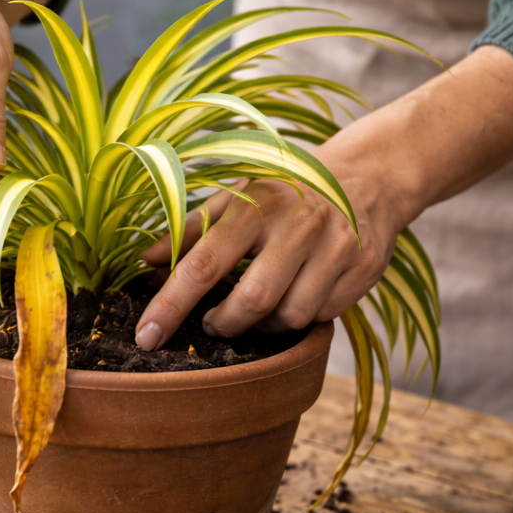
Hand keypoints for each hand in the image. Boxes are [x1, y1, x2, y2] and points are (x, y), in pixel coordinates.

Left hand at [134, 171, 394, 348]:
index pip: (203, 264)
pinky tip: (295, 296)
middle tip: (213, 322)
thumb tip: (144, 261)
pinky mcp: (364, 269)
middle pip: (253, 301)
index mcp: (255, 205)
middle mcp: (298, 225)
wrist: (368, 176)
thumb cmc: (284, 192)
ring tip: (256, 308)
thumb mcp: (235, 198)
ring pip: (290, 317)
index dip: (170, 305)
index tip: (146, 336)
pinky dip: (300, 318)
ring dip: (264, 326)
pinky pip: (322, 317)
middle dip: (225, 323)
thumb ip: (189, 231)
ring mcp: (336, 247)